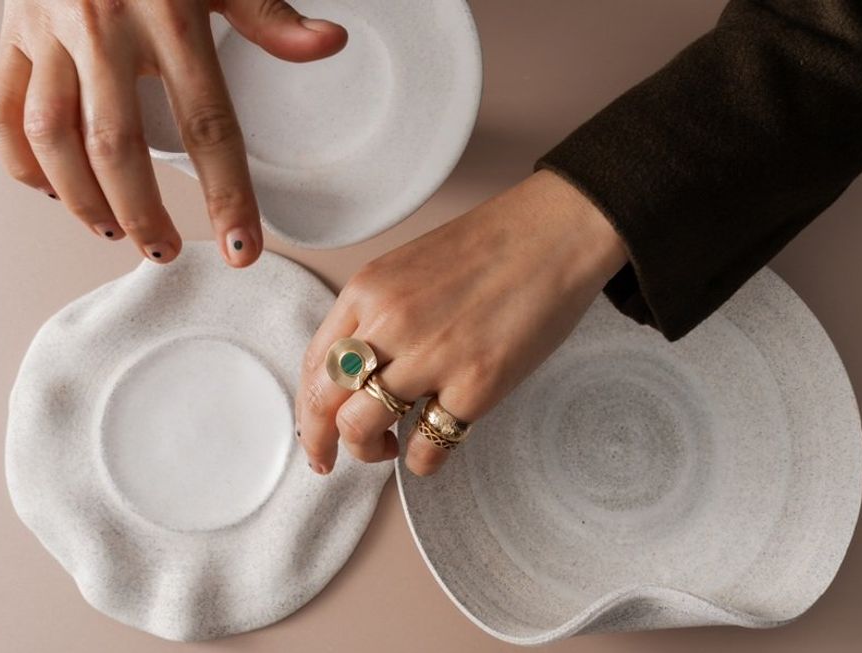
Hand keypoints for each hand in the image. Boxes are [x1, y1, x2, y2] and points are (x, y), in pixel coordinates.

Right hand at [0, 0, 345, 265]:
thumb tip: (328, 44)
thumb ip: (269, 16)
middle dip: (141, 214)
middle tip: (164, 251)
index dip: (226, 196)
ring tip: (111, 230)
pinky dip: (21, 162)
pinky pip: (0, 111)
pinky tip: (53, 187)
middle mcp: (105, 31)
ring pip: (51, 136)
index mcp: (171, 22)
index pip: (208, 126)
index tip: (242, 249)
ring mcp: (50, 34)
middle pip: (115, 146)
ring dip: (80, 198)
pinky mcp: (12, 37)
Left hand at [295, 170, 628, 475]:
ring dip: (368, 451)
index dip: (306, 410)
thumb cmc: (489, 247)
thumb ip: (376, 315)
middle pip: (325, 403)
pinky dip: (421, 460)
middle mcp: (389, 323)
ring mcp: (432, 356)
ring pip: (362, 429)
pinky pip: (426, 447)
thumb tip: (354, 370)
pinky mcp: (476, 386)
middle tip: (331, 460)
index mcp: (368, 291)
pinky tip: (432, 446)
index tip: (314, 433)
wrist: (555, 234)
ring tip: (390, 445)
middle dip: (321, 443)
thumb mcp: (409, 269)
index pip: (314, 365)